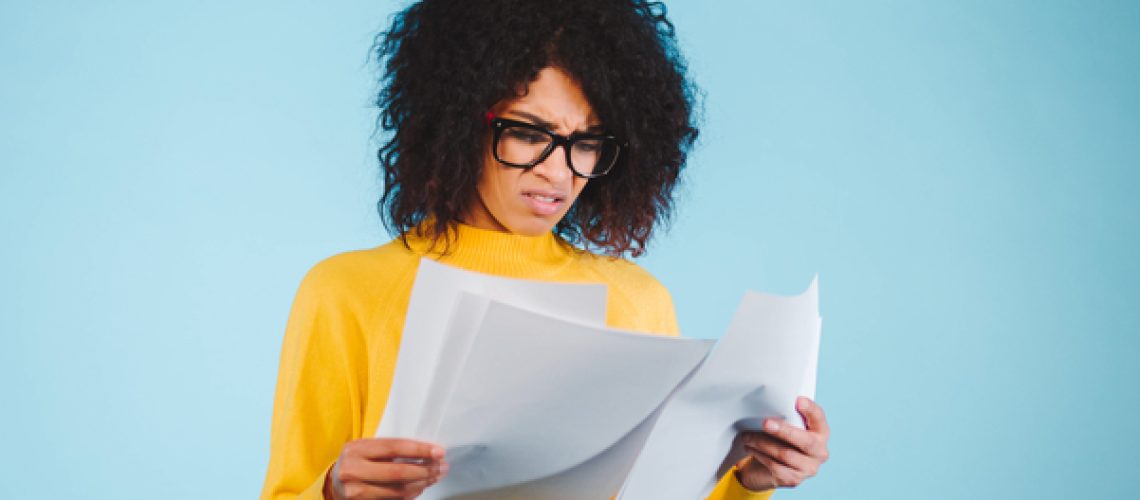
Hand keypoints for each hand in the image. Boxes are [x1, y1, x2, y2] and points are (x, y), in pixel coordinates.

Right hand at [323, 438, 447, 499]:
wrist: (334, 483)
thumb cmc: (357, 461)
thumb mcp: (366, 449)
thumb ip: (389, 449)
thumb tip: (427, 452)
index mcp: (357, 449)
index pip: (394, 447)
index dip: (419, 450)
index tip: (439, 452)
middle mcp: (353, 470)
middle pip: (398, 472)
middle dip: (425, 470)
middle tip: (442, 467)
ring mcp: (356, 491)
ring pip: (398, 491)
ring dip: (421, 484)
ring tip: (434, 477)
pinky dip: (410, 495)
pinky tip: (420, 488)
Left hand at [732, 397, 829, 490]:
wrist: (768, 470)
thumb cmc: (778, 441)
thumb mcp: (784, 427)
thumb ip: (785, 417)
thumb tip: (768, 404)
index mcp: (820, 433)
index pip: (819, 418)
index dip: (810, 409)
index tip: (798, 400)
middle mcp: (819, 452)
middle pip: (806, 441)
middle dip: (784, 431)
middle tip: (765, 423)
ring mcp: (809, 468)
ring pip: (786, 454)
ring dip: (763, 443)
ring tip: (747, 436)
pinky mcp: (794, 480)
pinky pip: (775, 466)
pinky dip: (760, 455)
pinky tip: (750, 448)